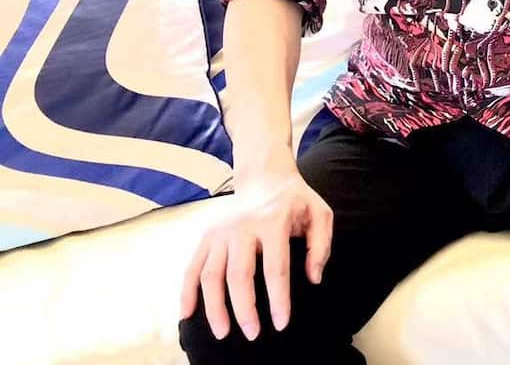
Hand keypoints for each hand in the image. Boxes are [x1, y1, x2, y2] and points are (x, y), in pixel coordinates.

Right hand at [179, 162, 332, 340]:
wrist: (266, 176)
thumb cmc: (296, 201)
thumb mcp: (320, 214)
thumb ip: (320, 246)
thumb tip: (314, 278)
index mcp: (273, 221)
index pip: (276, 268)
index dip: (278, 299)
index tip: (280, 324)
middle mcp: (242, 226)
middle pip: (238, 274)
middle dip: (244, 309)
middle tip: (252, 334)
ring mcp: (220, 231)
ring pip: (210, 274)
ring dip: (214, 307)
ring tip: (222, 333)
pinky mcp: (206, 236)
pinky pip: (192, 267)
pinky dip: (187, 292)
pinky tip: (187, 315)